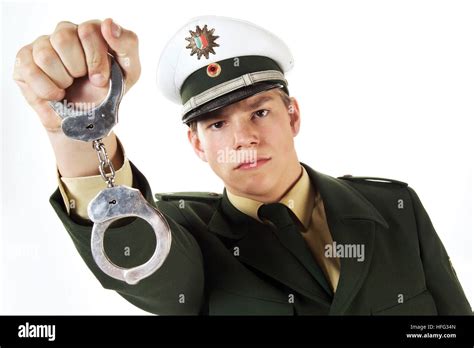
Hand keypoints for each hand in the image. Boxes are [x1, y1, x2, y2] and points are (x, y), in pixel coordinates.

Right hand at [13, 18, 140, 131]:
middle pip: (63, 38)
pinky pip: (30, 70)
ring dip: (63, 80)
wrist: (89, 119)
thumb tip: (109, 24)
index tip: (100, 78)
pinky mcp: (25, 61)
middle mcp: (66, 32)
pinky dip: (48, 89)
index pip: (88, 30)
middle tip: (83, 80)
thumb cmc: (108, 91)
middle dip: (78, 69)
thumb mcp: (129, 70)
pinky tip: (57, 93)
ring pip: (46, 56)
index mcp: (92, 30)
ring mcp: (43, 45)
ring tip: (70, 86)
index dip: (96, 60)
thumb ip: (127, 43)